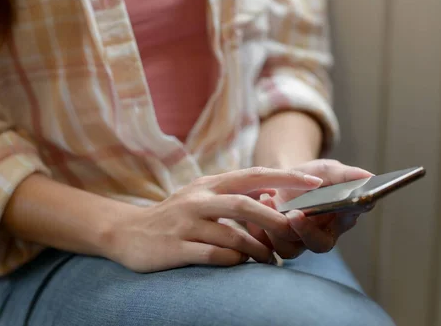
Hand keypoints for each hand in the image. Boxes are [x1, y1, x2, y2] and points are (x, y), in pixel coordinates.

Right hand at [107, 167, 322, 272]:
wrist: (126, 233)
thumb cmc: (172, 216)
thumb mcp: (199, 196)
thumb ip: (230, 195)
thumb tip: (270, 198)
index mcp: (207, 184)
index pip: (253, 175)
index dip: (285, 179)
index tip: (313, 184)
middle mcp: (197, 200)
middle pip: (246, 205)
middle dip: (276, 220)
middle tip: (294, 234)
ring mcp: (186, 224)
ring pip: (233, 236)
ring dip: (258, 250)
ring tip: (270, 259)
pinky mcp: (176, 248)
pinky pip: (214, 256)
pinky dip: (234, 262)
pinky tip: (241, 265)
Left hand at [246, 160, 372, 258]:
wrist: (279, 181)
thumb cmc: (308, 176)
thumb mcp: (326, 169)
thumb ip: (345, 174)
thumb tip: (370, 176)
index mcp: (341, 216)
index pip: (349, 219)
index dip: (347, 214)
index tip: (337, 205)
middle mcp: (320, 234)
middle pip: (318, 244)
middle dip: (305, 231)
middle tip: (293, 214)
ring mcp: (297, 243)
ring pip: (289, 249)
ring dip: (276, 229)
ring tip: (267, 200)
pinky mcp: (275, 245)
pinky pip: (266, 247)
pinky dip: (258, 230)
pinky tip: (255, 209)